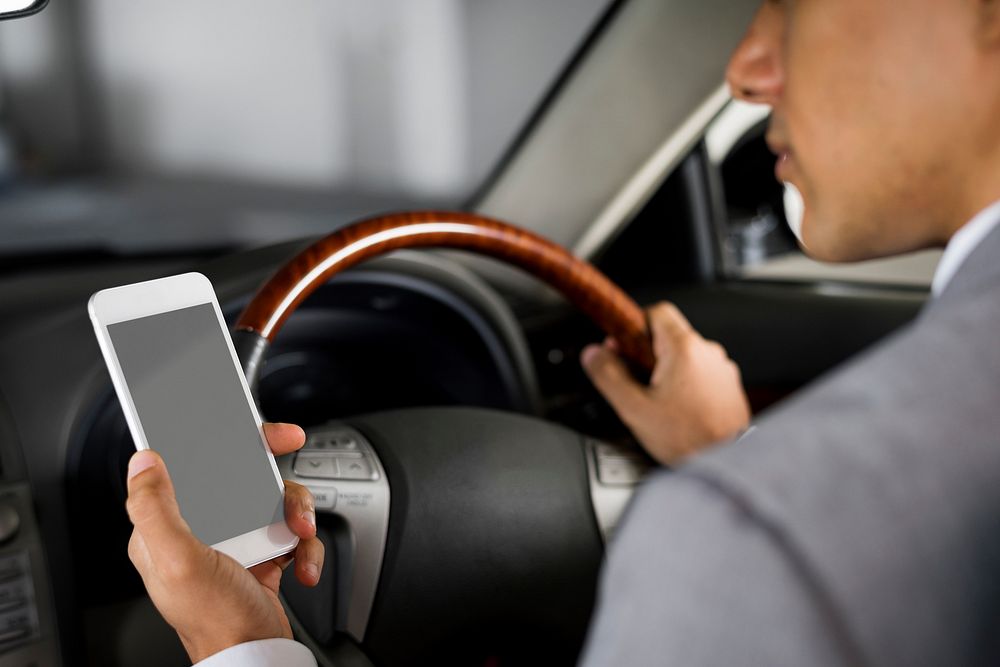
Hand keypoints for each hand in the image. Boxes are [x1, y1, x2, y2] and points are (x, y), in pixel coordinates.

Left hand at [125, 423, 323, 662]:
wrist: (255, 657)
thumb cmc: (214, 621)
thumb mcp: (178, 561)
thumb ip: (155, 509)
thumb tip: (142, 461)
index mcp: (168, 527)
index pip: (194, 466)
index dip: (225, 443)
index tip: (254, 434)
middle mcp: (202, 530)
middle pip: (245, 477)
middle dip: (278, 486)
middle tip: (294, 493)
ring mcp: (235, 541)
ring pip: (274, 501)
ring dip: (296, 517)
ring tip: (299, 539)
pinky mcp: (263, 554)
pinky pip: (291, 533)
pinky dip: (304, 547)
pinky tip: (302, 566)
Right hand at [581, 302, 750, 465]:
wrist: (727, 463)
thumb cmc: (688, 438)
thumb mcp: (634, 408)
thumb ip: (609, 375)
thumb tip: (593, 354)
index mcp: (684, 348)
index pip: (657, 311)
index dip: (634, 326)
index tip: (623, 347)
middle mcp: (708, 352)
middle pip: (669, 337)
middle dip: (647, 356)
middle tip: (636, 383)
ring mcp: (722, 370)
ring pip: (685, 358)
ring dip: (667, 374)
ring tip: (658, 404)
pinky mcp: (729, 388)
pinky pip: (701, 376)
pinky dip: (686, 387)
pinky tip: (678, 412)